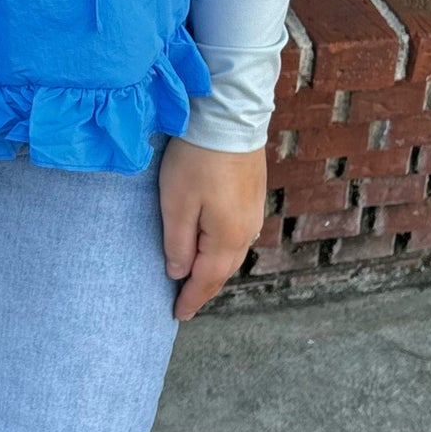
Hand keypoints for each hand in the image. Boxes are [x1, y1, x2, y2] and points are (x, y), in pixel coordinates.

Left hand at [158, 137, 266, 319]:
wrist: (229, 116)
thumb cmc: (197, 160)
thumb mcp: (176, 203)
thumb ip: (177, 243)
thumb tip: (179, 273)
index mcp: (228, 238)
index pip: (206, 280)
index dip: (190, 299)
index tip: (177, 315)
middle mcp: (247, 230)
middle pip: (223, 270)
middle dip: (204, 288)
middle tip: (185, 303)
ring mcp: (253, 212)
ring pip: (232, 253)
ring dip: (214, 269)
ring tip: (197, 279)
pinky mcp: (253, 194)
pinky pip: (238, 234)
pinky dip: (223, 249)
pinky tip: (214, 247)